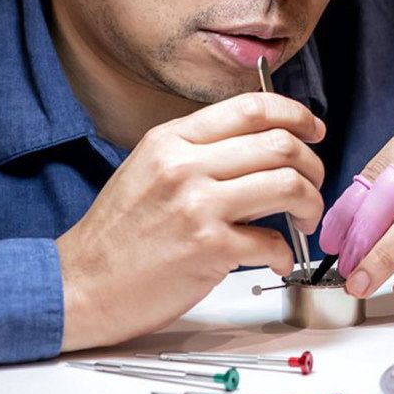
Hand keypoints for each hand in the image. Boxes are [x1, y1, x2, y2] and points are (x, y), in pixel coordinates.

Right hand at [57, 93, 326, 350]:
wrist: (78, 286)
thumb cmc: (119, 235)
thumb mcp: (150, 169)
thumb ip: (200, 151)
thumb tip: (264, 144)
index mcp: (173, 140)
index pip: (252, 107)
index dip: (297, 114)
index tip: (314, 130)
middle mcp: (185, 165)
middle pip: (281, 144)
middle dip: (313, 166)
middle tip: (312, 186)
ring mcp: (197, 206)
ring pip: (289, 185)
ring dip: (310, 205)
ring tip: (302, 221)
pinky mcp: (208, 248)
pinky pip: (273, 241)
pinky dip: (284, 253)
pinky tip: (274, 259)